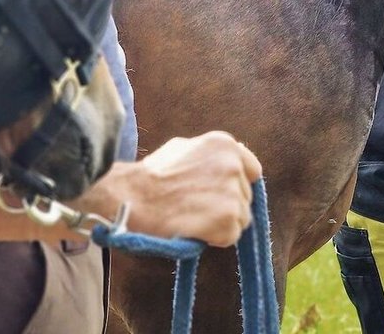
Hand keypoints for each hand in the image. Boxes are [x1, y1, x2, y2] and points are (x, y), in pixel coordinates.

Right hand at [93, 131, 262, 246]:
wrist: (131, 197)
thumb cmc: (151, 175)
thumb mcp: (183, 148)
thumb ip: (210, 156)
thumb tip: (228, 165)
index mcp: (225, 145)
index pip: (252, 170)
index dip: (238, 185)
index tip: (225, 194)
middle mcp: (233, 165)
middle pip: (245, 197)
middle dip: (227, 205)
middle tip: (198, 209)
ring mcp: (232, 192)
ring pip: (241, 218)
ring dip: (222, 223)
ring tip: (194, 219)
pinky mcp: (228, 218)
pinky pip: (231, 236)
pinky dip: (216, 238)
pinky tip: (194, 230)